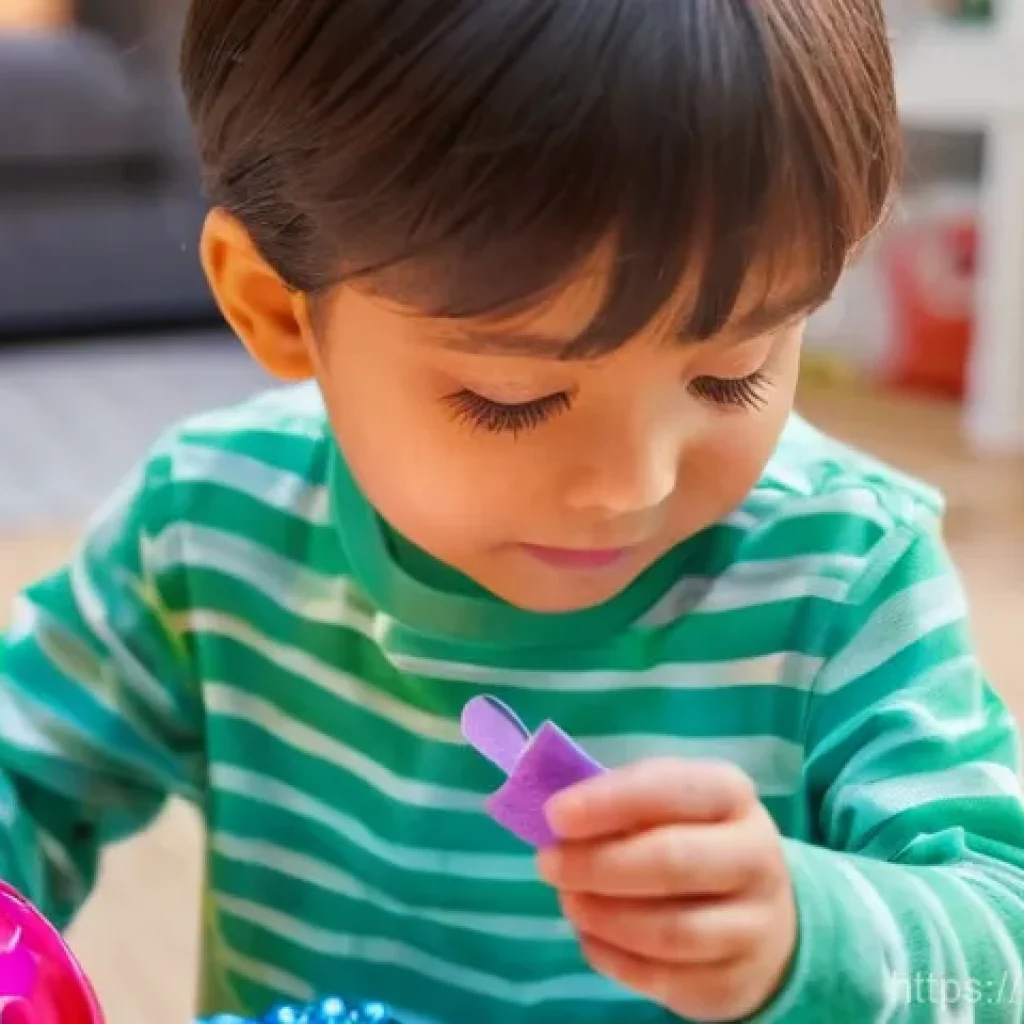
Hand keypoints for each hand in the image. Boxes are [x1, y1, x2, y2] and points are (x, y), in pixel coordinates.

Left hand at [537, 758, 796, 1022]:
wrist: (757, 914)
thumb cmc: (690, 838)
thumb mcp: (666, 804)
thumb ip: (617, 802)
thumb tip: (555, 817)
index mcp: (731, 795)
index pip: (673, 788)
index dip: (610, 802)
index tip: (555, 814)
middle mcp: (755, 857)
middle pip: (673, 862)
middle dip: (598, 864)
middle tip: (547, 863)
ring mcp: (753, 925)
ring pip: (670, 930)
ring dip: (603, 915)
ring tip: (568, 900)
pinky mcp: (734, 982)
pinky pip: (663, 978)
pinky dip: (612, 957)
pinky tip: (588, 935)